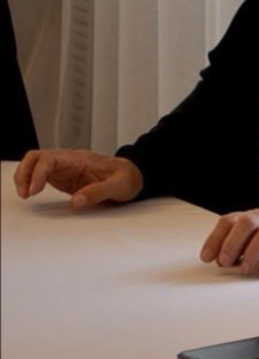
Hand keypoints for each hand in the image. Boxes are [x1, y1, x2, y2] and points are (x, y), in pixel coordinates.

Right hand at [14, 149, 144, 207]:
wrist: (132, 177)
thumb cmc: (128, 178)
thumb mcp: (121, 185)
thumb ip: (100, 191)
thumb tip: (76, 201)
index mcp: (81, 159)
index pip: (51, 158)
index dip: (39, 173)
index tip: (34, 190)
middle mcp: (69, 161)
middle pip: (37, 157)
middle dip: (25, 173)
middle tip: (25, 193)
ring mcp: (64, 168)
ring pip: (35, 165)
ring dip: (25, 177)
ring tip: (25, 195)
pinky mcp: (63, 178)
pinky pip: (40, 175)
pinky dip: (31, 183)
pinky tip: (31, 194)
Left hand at [199, 208, 258, 277]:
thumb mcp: (258, 232)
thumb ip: (239, 242)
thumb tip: (218, 259)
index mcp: (254, 217)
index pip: (229, 221)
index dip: (215, 238)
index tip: (206, 257)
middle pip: (247, 222)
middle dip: (232, 243)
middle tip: (225, 263)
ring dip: (251, 253)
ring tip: (245, 270)